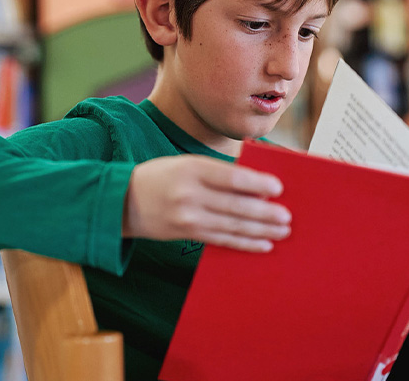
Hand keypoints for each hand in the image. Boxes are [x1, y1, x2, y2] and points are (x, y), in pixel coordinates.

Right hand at [123, 155, 290, 252]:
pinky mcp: (186, 234)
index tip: (278, 188)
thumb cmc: (161, 177)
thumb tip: (256, 186)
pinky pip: (221, 240)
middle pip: (234, 205)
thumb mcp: (186, 164)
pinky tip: (263, 244)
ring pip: (231, 226)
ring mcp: (187, 217)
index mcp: (191, 169)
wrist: (121, 200)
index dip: (256, 184)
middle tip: (287, 217)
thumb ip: (217, 173)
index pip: (230, 177)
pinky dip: (244, 243)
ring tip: (282, 231)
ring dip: (260, 230)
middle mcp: (189, 194)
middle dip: (264, 213)